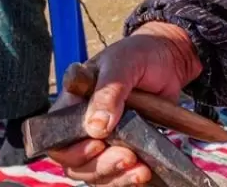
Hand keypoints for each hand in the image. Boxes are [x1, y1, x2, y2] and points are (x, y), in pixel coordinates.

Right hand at [50, 22, 202, 185]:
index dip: (71, 149)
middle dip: (100, 166)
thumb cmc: (141, 54)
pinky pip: (117, 175)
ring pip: (95, 174)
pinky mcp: (125, 147)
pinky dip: (128, 179)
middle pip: (75, 163)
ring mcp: (105, 139)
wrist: (170, 59)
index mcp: (74, 101)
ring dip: (116, 177)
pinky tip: (144, 172)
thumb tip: (95, 127)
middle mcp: (84, 123)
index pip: (56, 136)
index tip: (97, 145)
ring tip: (141, 170)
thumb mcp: (124, 64)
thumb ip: (108, 91)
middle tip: (128, 157)